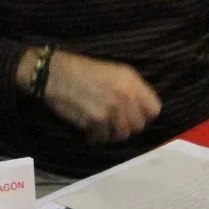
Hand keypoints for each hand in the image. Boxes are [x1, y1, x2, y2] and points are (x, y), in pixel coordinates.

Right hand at [37, 50, 162, 143]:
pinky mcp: (96, 121)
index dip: (143, 115)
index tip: (133, 116)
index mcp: (131, 80)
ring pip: (122, 135)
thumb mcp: (112, 71)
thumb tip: (138, 110)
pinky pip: (103, 139)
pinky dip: (95, 138)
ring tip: (100, 127)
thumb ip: (129, 89)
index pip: (154, 109)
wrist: (54, 74)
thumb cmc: (80, 69)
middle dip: (126, 126)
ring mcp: (112, 109)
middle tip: (113, 123)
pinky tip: (89, 130)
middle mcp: (126, 95)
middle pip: (138, 126)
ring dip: (111, 134)